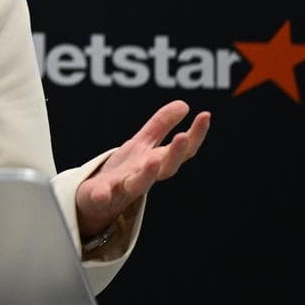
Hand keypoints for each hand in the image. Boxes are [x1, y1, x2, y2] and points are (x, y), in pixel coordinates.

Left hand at [75, 99, 209, 235]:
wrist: (98, 199)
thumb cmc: (125, 170)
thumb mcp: (143, 143)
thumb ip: (161, 125)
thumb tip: (184, 104)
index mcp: (156, 162)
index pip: (181, 150)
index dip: (195, 134)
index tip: (205, 115)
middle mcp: (144, 176)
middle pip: (166, 168)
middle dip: (175, 154)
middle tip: (182, 137)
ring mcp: (124, 187)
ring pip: (139, 184)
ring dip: (147, 175)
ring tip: (152, 162)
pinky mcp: (101, 196)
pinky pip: (102, 197)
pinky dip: (102, 195)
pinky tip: (100, 194)